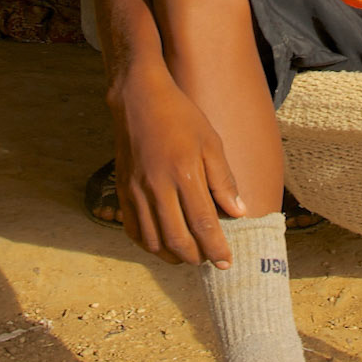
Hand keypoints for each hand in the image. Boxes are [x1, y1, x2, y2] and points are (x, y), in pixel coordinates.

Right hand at [109, 69, 245, 266]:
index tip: (227, 262)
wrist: (139, 99)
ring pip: (153, 241)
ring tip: (188, 255)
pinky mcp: (122, 191)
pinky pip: (133, 230)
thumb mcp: (210, 142)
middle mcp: (157, 186)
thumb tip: (238, 212)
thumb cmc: (180, 117)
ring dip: (172, 255)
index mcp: (184, 173)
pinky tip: (163, 243)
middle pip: (177, 239)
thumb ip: (223, 180)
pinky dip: (149, 244)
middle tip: (209, 260)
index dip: (216, 247)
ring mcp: (136, 191)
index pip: (203, 223)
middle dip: (196, 257)